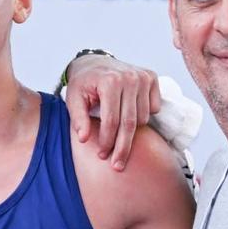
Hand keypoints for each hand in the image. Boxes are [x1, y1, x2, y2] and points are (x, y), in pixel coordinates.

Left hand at [63, 54, 162, 170]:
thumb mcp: (73, 99)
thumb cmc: (83, 84)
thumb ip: (78, 119)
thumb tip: (83, 139)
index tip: (102, 155)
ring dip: (131, 131)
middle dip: (123, 147)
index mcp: (109, 81)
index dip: (107, 141)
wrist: (94, 62)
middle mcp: (129, 77)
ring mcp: (143, 77)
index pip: (111, 121)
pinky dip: (143, 115)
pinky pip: (153, 108)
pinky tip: (129, 112)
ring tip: (117, 132)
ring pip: (142, 118)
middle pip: (129, 123)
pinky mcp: (152, 77)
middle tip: (117, 165)